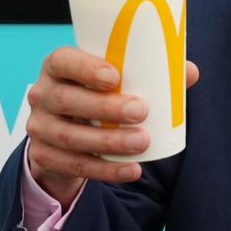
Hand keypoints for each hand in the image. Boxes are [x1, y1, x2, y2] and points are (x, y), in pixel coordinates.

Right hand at [26, 46, 199, 206]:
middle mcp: (41, 94)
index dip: (85, 67)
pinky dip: (106, 170)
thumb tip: (190, 72)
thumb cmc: (98, 97)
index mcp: (58, 67)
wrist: (68, 136)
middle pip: (66, 100)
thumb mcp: (116, 83)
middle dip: (105, 107)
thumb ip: (151, 75)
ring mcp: (39, 127)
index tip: (115, 76)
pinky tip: (132, 169)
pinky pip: (75, 165)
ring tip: (142, 142)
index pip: (62, 60)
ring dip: (109, 141)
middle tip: (142, 111)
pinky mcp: (45, 156)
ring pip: (71, 137)